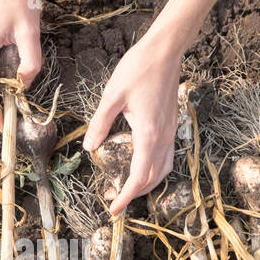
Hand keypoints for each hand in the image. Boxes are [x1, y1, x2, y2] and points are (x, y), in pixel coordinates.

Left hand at [83, 31, 181, 215]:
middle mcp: (163, 138)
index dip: (125, 197)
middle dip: (134, 194)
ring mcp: (171, 132)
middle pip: (153, 179)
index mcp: (149, 134)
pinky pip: (166, 156)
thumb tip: (88, 148)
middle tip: (112, 200)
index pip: (138, 178)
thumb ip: (99, 124)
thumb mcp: (112, 96)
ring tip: (126, 188)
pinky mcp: (171, 125)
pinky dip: (155, 169)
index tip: (112, 209)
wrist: (166, 50)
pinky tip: (141, 166)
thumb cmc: (139, 68)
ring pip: (163, 170)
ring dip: (146, 183)